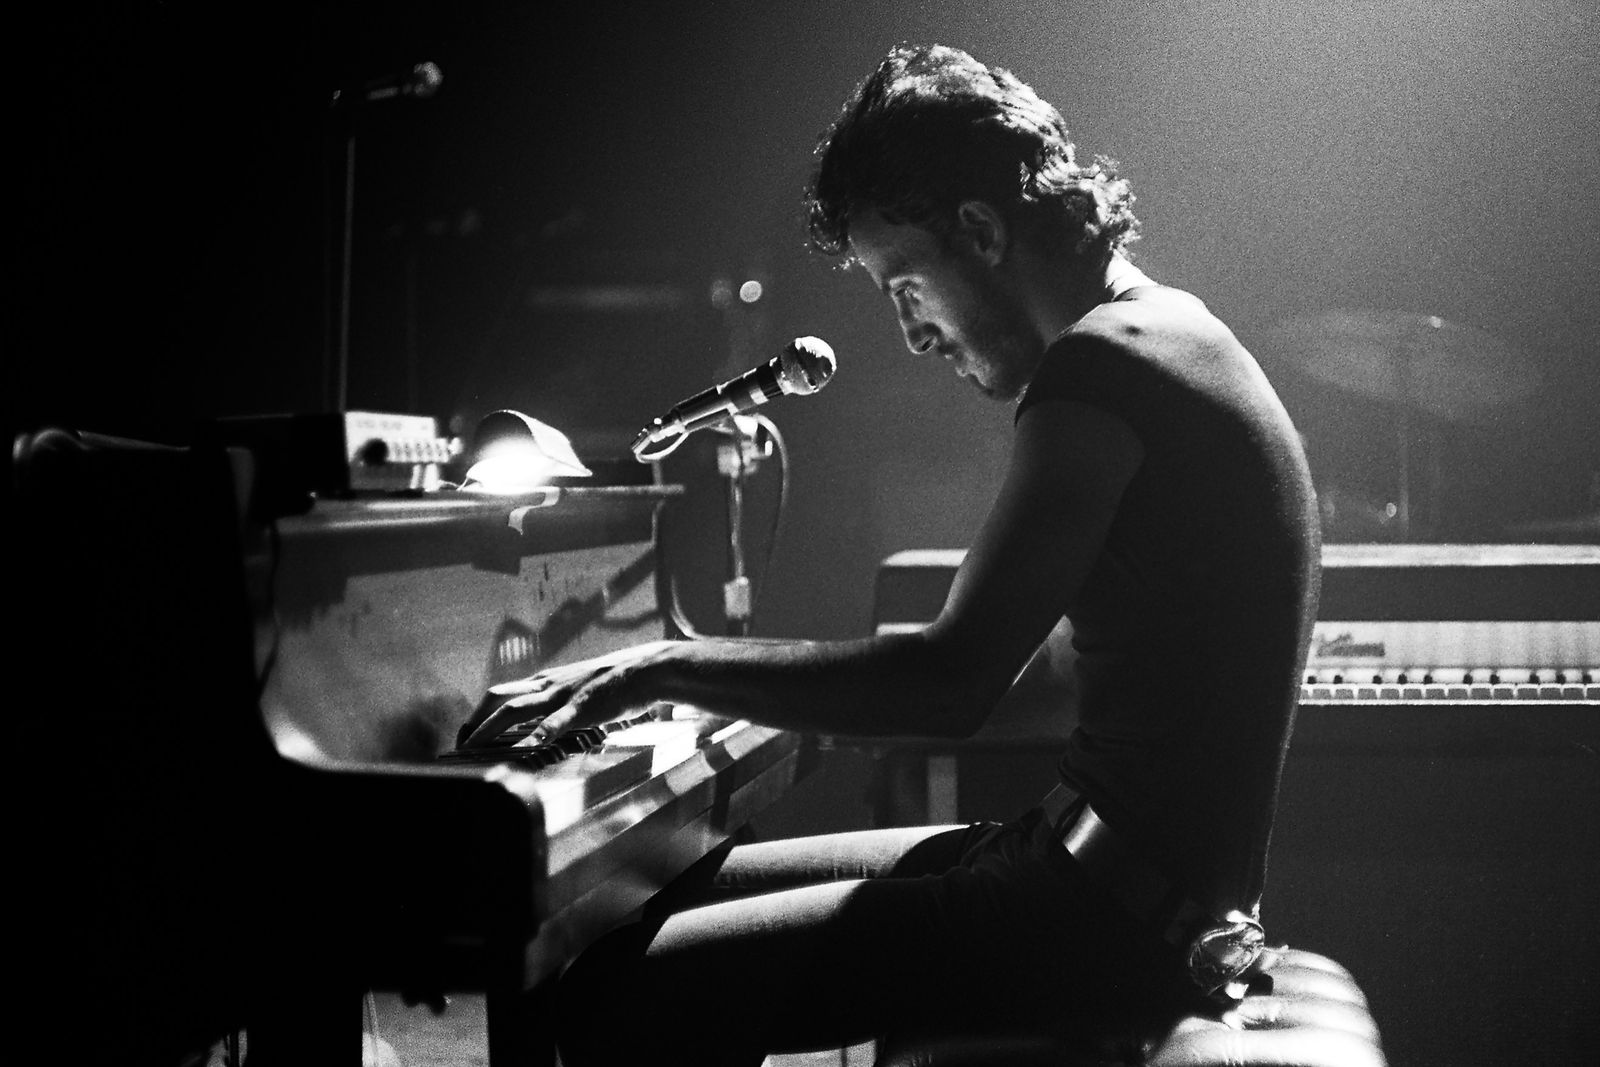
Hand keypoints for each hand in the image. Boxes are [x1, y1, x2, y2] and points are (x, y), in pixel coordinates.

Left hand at [456, 640, 680, 748]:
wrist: (647, 669)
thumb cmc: (615, 683)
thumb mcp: (578, 690)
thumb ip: (558, 705)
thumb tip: (541, 726)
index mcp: (545, 682)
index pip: (500, 694)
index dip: (478, 714)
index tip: (465, 734)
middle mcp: (547, 685)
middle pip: (498, 697)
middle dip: (474, 721)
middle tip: (460, 744)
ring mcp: (563, 694)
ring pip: (517, 707)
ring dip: (491, 727)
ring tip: (474, 746)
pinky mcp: (584, 705)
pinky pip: (558, 719)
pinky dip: (541, 732)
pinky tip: (530, 744)